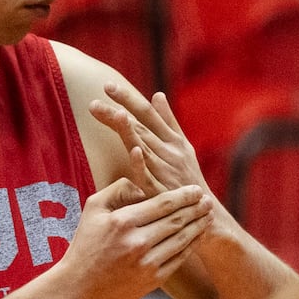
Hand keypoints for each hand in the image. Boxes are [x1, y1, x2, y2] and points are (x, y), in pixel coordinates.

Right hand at [50, 177, 211, 298]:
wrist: (79, 287)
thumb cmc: (85, 245)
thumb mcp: (93, 209)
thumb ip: (117, 190)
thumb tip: (142, 184)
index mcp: (123, 222)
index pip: (162, 204)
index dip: (184, 196)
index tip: (196, 190)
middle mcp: (137, 242)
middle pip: (176, 221)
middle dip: (196, 209)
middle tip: (208, 201)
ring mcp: (147, 262)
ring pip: (181, 240)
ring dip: (198, 226)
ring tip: (208, 216)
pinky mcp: (153, 280)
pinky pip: (178, 259)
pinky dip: (191, 246)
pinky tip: (198, 237)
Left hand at [91, 82, 209, 201]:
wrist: (205, 212)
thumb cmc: (190, 178)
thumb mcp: (183, 146)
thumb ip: (168, 120)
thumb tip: (157, 94)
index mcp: (173, 139)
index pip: (148, 113)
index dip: (128, 99)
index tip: (107, 86)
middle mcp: (170, 152)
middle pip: (141, 128)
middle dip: (117, 115)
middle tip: (93, 104)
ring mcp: (166, 171)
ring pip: (144, 147)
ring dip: (128, 130)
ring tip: (111, 115)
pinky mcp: (162, 192)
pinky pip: (150, 177)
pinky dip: (142, 164)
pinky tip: (134, 150)